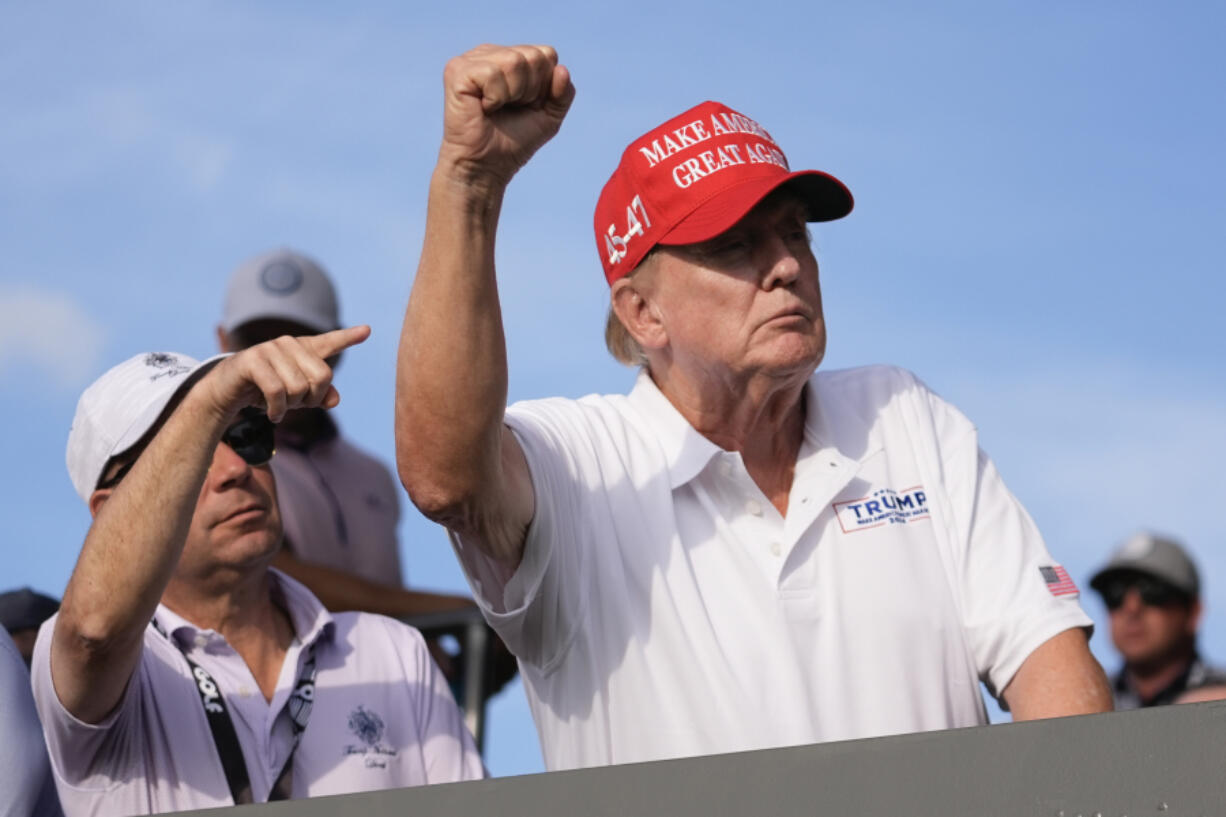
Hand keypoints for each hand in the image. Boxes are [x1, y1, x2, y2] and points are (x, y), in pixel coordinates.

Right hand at [204, 325, 370, 422]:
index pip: (331, 342)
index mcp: (303, 350)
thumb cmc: (266, 391)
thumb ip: (320, 396)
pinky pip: (278, 391)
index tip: (367, 330)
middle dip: (311, 399)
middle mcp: (289, 343)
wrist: (227, 392)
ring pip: (299, 387)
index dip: (349, 337)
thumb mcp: (297, 396)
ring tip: (279, 406)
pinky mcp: (253, 360)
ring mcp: (270, 349)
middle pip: (322, 377)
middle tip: (294, 404)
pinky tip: (273, 414)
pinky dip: (277, 409)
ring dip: (290, 406)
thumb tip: (335, 399)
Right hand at [438, 44, 574, 187]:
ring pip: (514, 61)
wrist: (486, 167)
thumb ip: (563, 93)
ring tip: (496, 108)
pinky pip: (492, 73)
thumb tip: (562, 69)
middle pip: (534, 56)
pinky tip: (483, 108)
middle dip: (530, 91)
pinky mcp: (457, 71)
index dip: (544, 87)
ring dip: (513, 95)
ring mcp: (471, 59)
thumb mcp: (549, 117)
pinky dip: (495, 97)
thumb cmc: (513, 142)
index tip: (526, 106)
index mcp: (510, 57)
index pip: (547, 54)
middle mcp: (490, 53)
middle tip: (510, 108)